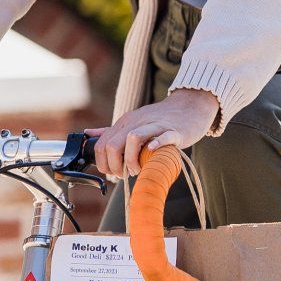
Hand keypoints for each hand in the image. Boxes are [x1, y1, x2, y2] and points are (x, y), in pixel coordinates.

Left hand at [92, 86, 220, 181]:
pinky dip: (154, 145)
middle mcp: (137, 121)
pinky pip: (162, 136)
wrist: (191, 106)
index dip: (104, 163)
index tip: (113, 172)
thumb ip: (112, 131)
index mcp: (126, 122)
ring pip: (133, 138)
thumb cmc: (162, 119)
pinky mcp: (174, 130)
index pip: (102, 144)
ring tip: (137, 170)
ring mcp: (156, 124)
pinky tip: (151, 153)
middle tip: (125, 174)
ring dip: (131, 161)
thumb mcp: (134, 122)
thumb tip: (89, 134)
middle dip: (115, 166)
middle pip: (113, 144)